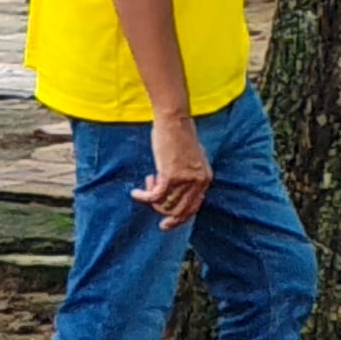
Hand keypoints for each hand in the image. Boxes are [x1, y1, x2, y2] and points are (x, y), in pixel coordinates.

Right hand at [136, 111, 212, 225]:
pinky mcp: (171, 175)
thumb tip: (179, 190)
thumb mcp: (190, 157)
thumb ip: (189, 174)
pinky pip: (154, 196)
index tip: (168, 220)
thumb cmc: (179, 134)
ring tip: (147, 184)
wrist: (174, 119)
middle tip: (157, 217)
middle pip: (181, 211)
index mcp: (205, 178)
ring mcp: (186, 180)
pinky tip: (135, 193)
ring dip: (153, 199)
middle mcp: (198, 181)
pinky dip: (143, 197)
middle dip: (166, 216)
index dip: (180, 216)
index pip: (194, 207)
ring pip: (166, 205)